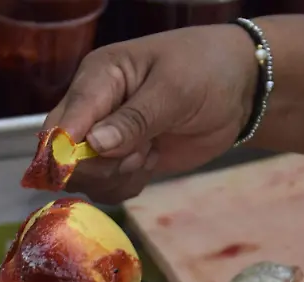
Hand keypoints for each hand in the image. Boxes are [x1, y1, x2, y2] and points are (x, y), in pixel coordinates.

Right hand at [44, 24, 257, 203]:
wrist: (240, 88)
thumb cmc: (207, 71)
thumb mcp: (174, 90)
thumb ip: (134, 119)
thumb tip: (93, 145)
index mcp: (97, 78)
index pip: (63, 121)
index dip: (66, 149)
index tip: (91, 164)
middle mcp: (93, 108)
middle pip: (64, 155)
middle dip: (98, 166)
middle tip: (138, 155)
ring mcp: (105, 137)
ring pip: (85, 177)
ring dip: (116, 177)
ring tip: (149, 154)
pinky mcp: (121, 160)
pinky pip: (106, 188)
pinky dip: (126, 186)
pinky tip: (150, 164)